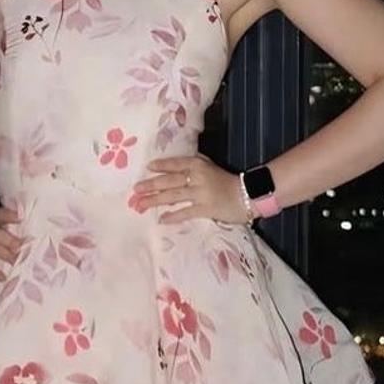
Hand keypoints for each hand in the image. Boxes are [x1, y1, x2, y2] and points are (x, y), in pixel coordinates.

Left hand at [130, 155, 250, 224]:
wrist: (248, 194)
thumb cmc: (227, 181)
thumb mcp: (210, 167)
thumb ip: (195, 166)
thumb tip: (175, 169)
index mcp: (199, 165)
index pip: (176, 164)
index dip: (161, 166)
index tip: (148, 168)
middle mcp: (197, 177)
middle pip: (169, 180)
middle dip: (151, 185)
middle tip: (136, 190)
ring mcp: (201, 193)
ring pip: (173, 196)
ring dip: (155, 200)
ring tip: (141, 204)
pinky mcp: (205, 208)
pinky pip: (185, 212)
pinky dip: (173, 216)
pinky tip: (161, 219)